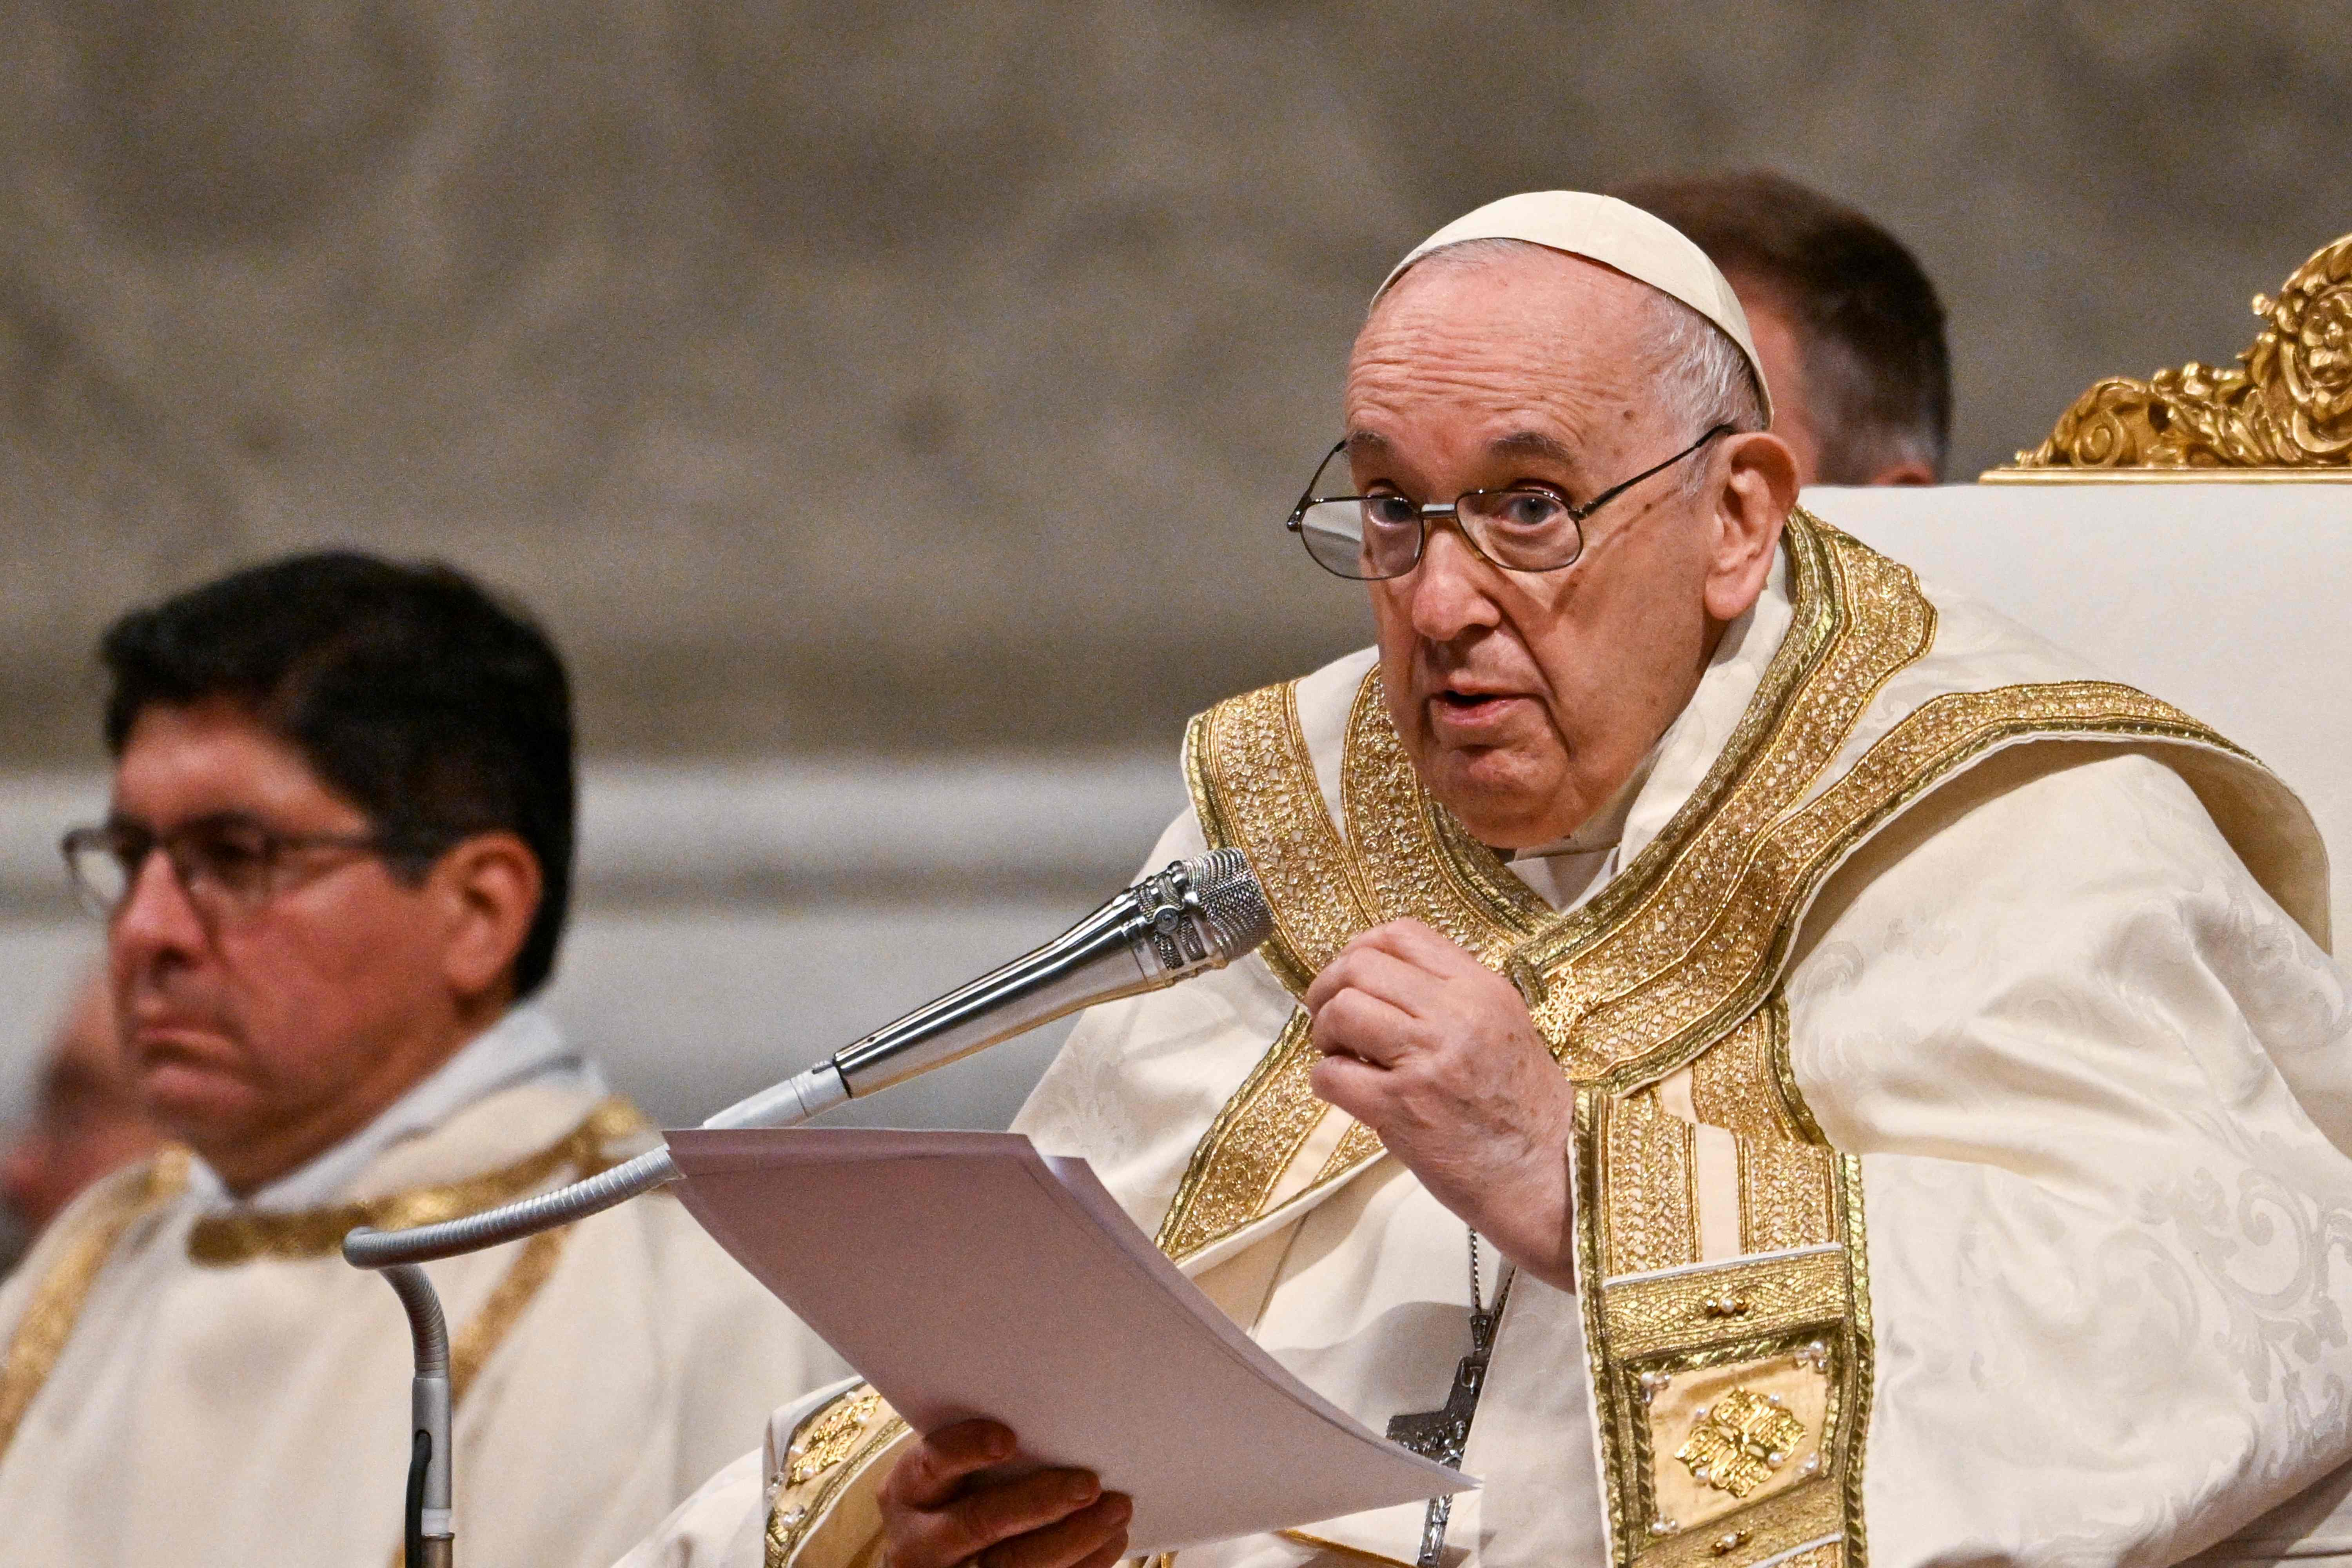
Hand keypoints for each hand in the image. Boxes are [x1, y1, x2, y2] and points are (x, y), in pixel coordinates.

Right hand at [878, 1419, 1131, 1567]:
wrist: (927, 1557)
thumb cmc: (951, 1492)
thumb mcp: (947, 1471)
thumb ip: (980, 1449)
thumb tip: (1057, 1420)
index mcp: (910, 1490)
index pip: (932, 1465)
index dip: (966, 1450)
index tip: (1007, 1439)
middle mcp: (921, 1539)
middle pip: (980, 1522)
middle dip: (1039, 1502)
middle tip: (1089, 1483)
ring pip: (1012, 1565)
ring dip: (1073, 1538)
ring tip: (1117, 1510)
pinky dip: (1082, 1563)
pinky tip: (1111, 1539)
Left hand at [1303, 919, 1575, 1287]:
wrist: (1544, 1176)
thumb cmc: (1525, 1106)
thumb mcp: (1506, 1026)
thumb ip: (1452, 995)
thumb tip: (1383, 976)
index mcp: (1481, 989)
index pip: (1402, 934)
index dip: (1360, 949)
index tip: (1352, 977)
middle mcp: (1456, 1016)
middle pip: (1360, 966)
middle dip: (1329, 989)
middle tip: (1332, 1020)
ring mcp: (1427, 1061)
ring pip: (1342, 1010)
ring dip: (1324, 1032)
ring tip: (1339, 1054)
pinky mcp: (1401, 1109)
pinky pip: (1331, 1075)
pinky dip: (1325, 1079)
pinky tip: (1346, 1090)